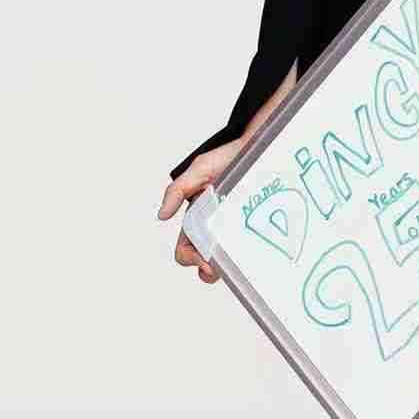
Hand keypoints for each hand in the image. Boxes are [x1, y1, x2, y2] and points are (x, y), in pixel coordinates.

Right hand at [157, 137, 247, 283]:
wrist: (256, 147)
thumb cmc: (227, 158)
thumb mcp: (199, 170)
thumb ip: (178, 190)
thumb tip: (162, 216)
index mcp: (196, 218)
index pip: (186, 249)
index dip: (190, 259)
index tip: (203, 261)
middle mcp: (213, 226)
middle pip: (204, 260)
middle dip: (208, 270)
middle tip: (219, 268)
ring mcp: (234, 227)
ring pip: (226, 258)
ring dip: (227, 266)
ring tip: (235, 265)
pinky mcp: (252, 224)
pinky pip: (249, 246)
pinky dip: (249, 255)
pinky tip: (254, 254)